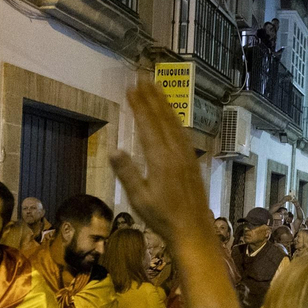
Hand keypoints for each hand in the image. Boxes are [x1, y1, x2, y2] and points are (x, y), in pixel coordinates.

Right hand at [112, 80, 214, 245]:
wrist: (193, 230)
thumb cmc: (162, 218)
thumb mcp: (139, 198)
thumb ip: (127, 173)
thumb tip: (114, 149)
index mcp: (160, 159)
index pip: (148, 125)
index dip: (139, 105)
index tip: (131, 87)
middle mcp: (175, 152)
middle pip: (163, 118)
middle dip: (152, 97)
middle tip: (143, 77)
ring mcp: (186, 156)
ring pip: (175, 124)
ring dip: (165, 105)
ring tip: (157, 88)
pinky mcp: (193, 163)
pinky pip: (183, 134)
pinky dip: (175, 120)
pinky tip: (172, 118)